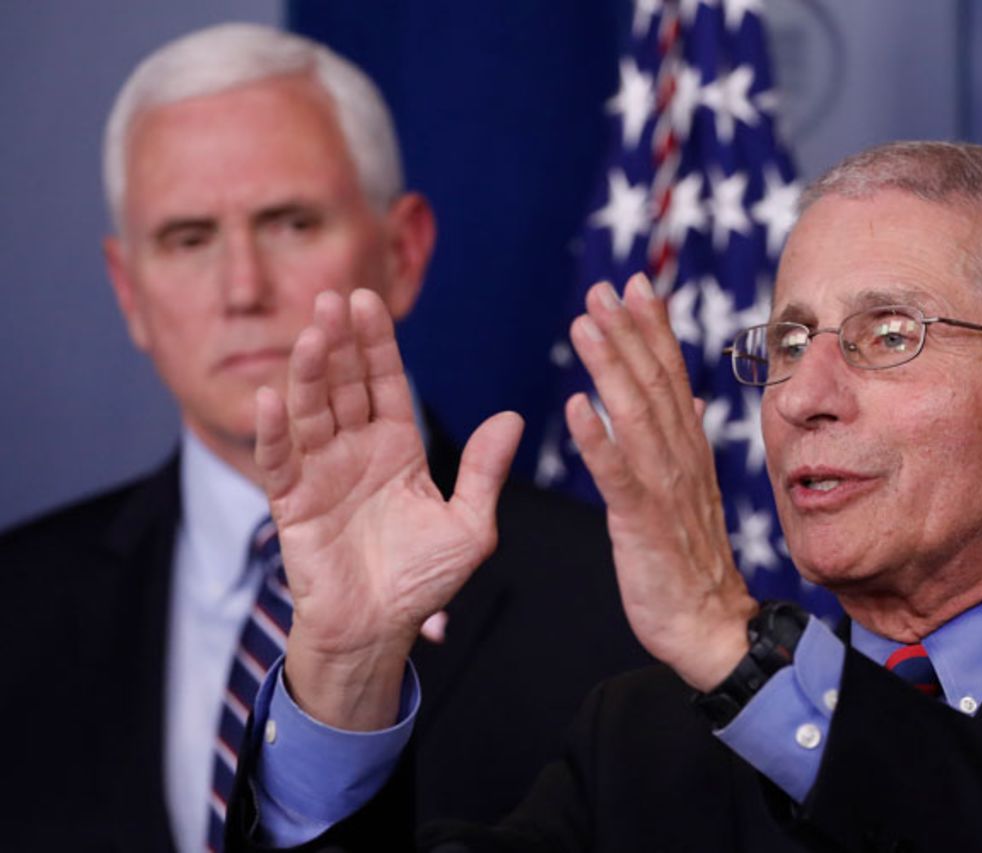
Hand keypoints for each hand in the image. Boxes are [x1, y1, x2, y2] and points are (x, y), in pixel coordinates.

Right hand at [255, 289, 522, 727]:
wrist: (380, 630)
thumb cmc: (423, 581)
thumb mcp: (469, 525)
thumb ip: (484, 471)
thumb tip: (512, 417)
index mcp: (397, 448)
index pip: (384, 383)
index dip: (376, 343)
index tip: (367, 299)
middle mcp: (355, 450)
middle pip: (344, 385)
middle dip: (339, 342)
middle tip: (332, 297)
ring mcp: (321, 473)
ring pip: (311, 412)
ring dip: (309, 373)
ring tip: (312, 334)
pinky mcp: (293, 504)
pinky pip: (280, 460)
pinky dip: (274, 431)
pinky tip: (270, 396)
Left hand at [566, 274, 756, 691]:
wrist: (708, 624)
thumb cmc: (692, 559)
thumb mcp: (695, 491)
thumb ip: (687, 439)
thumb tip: (691, 397)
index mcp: (688, 450)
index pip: (671, 376)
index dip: (652, 328)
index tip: (635, 284)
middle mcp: (680, 459)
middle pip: (654, 383)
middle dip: (629, 331)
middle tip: (604, 287)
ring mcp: (664, 489)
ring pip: (636, 417)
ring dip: (611, 368)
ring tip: (585, 325)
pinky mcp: (643, 523)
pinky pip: (617, 477)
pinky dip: (597, 441)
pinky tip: (576, 408)